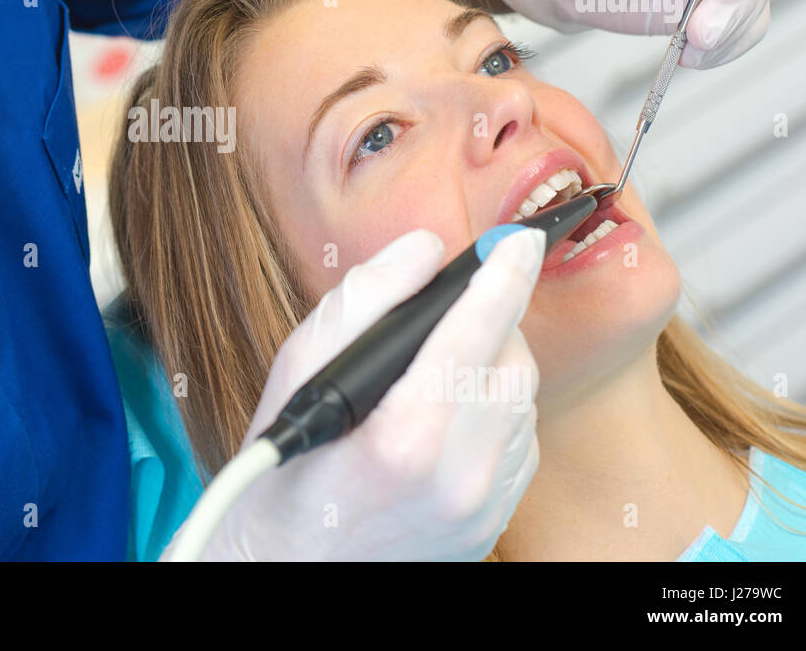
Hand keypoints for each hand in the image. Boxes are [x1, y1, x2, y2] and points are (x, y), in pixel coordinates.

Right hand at [164, 226, 545, 561]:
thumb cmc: (281, 467)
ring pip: (524, 404)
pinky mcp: (490, 525)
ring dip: (495, 368)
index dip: (504, 275)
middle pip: (514, 364)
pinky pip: (520, 446)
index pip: (479, 331)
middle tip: (453, 311)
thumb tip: (421, 251)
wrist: (285, 566)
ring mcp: (480, 509)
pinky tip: (451, 411)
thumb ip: (360, 299)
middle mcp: (457, 477)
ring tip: (441, 364)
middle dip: (493, 322)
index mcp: (406, 437)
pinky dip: (496, 412)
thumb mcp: (295, 371)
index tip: (521, 239)